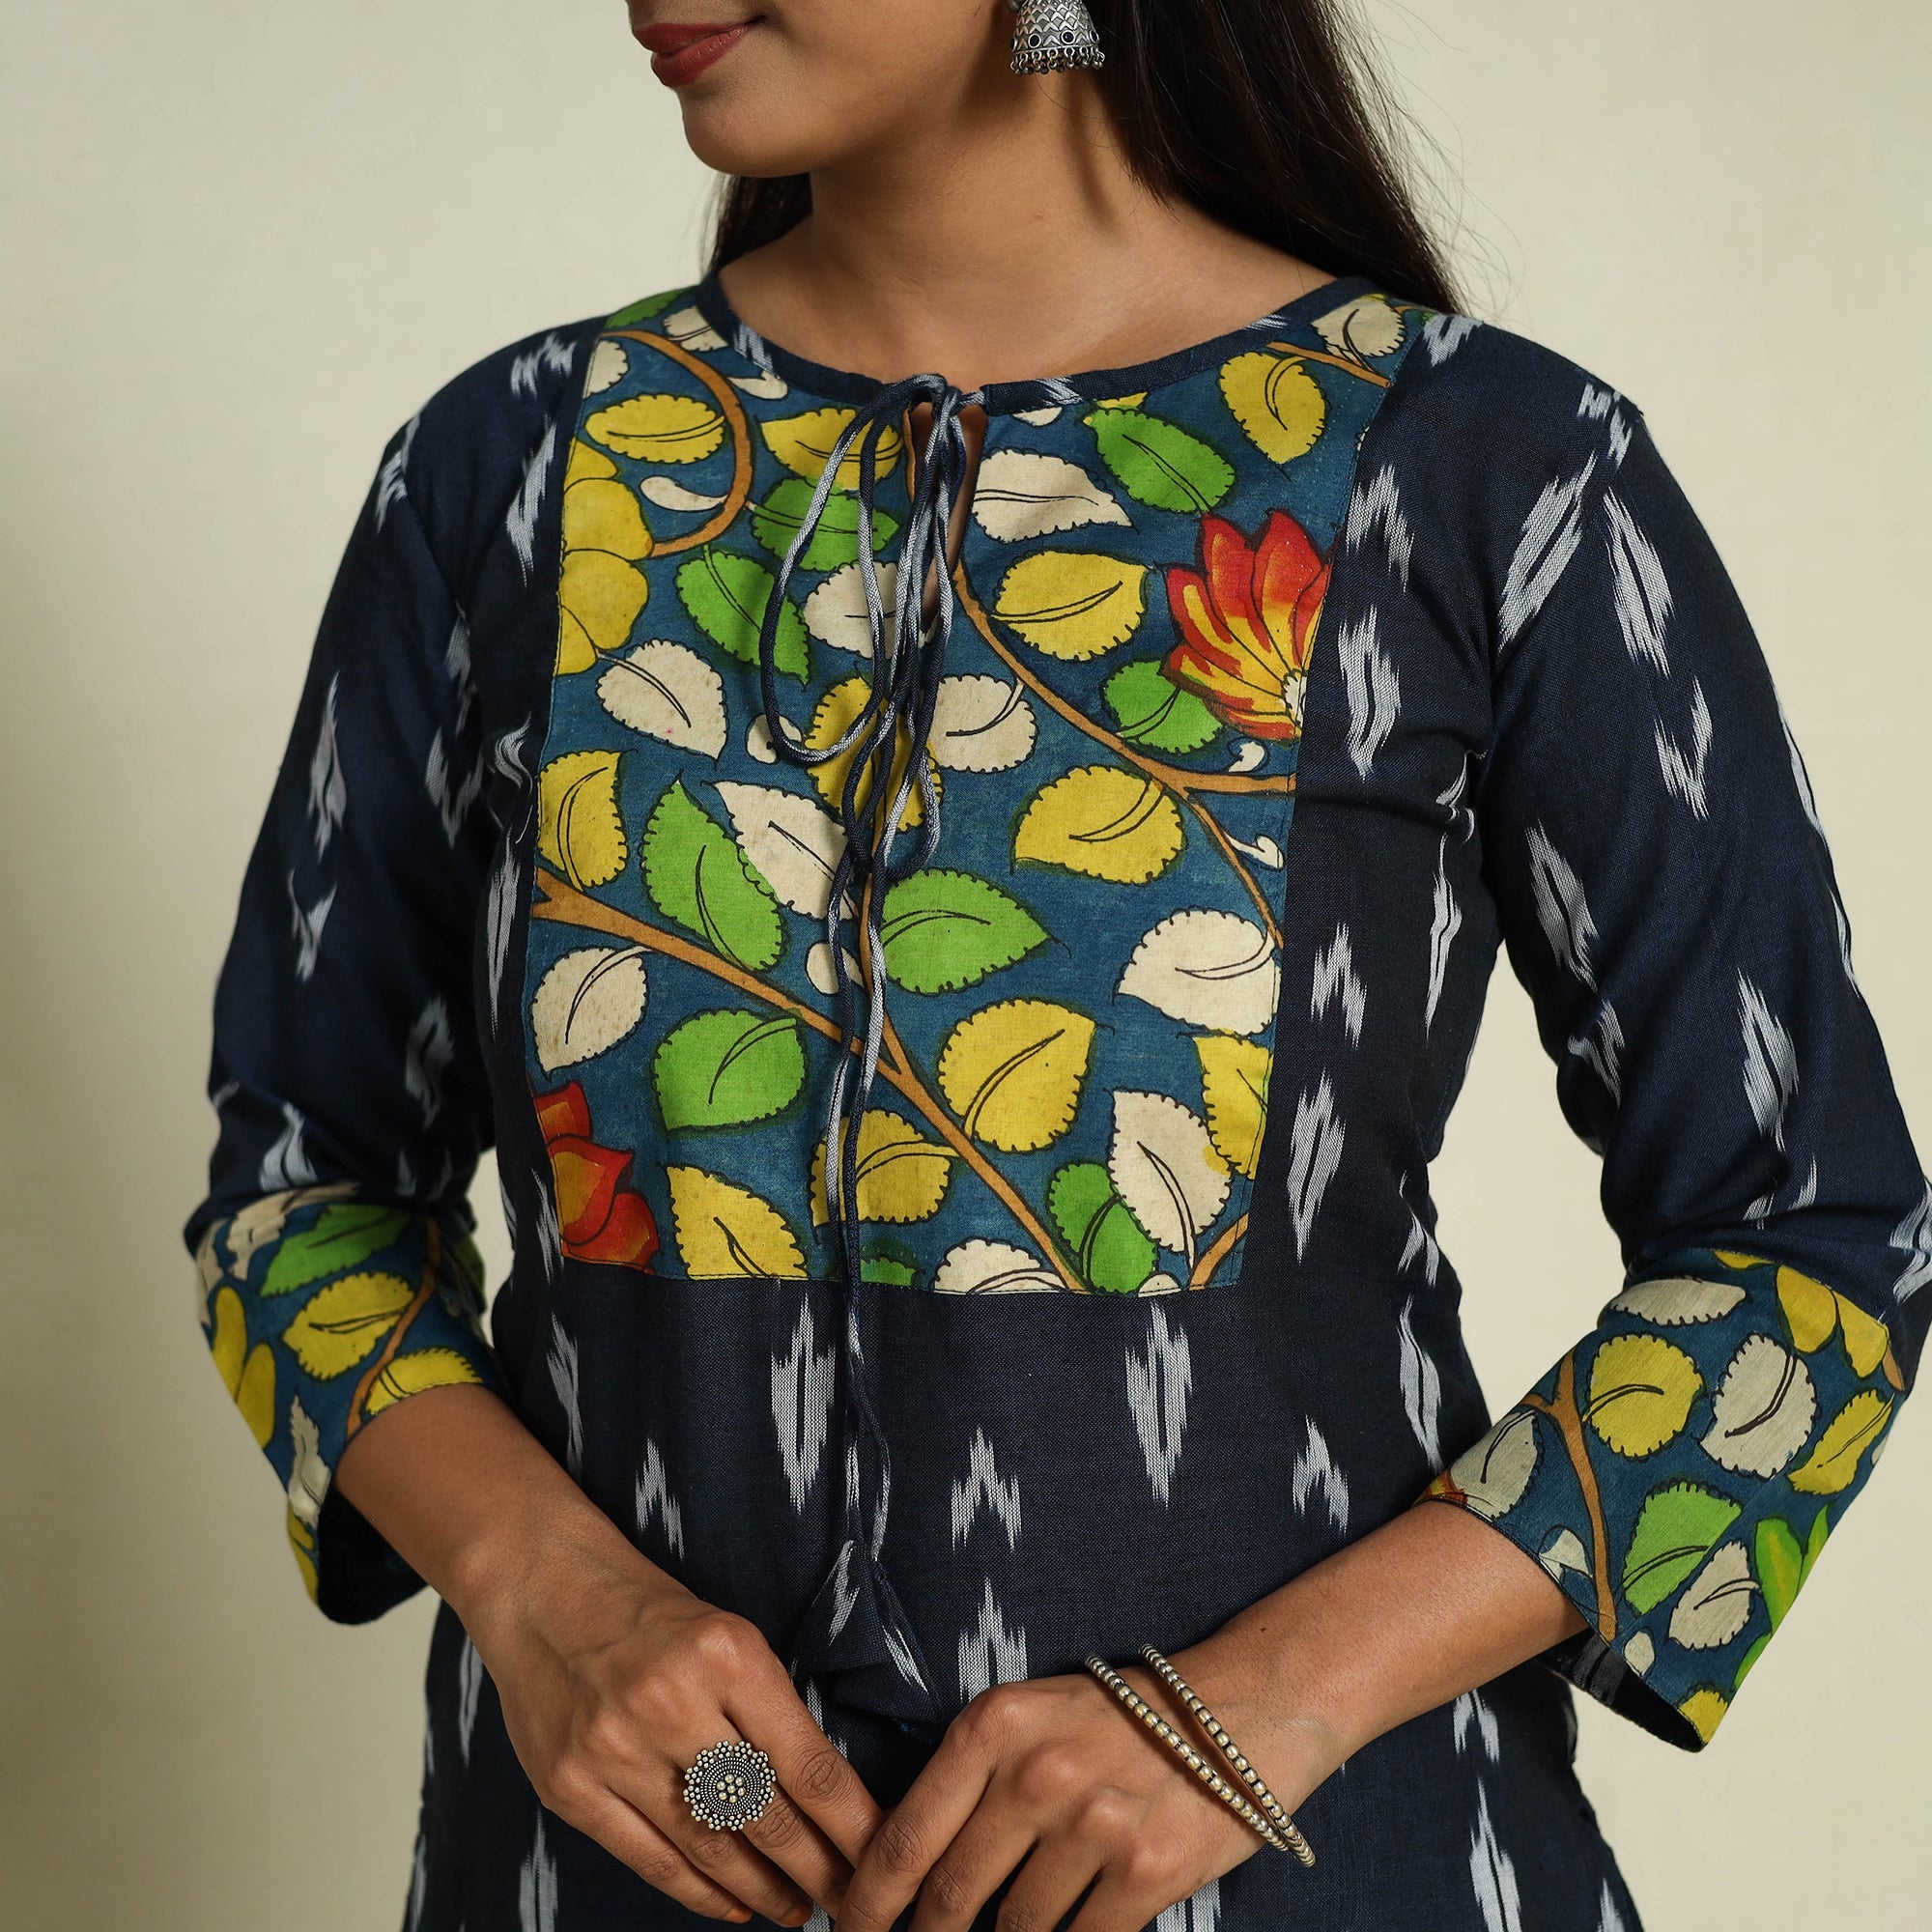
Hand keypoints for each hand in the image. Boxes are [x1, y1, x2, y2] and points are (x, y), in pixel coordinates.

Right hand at [334, 1385, 884, 1924]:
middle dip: (817, 1870)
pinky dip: (697, 1891)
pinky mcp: (571, 1785)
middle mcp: (671, 1703)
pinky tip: (732, 1907)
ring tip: (797, 1910)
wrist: (543, 1586)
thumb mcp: (726, 1634)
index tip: (884, 1857)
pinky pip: (648, 1857)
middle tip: (854, 1903)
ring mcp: (615, 1749)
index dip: (851, 1824)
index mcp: (726, 1655)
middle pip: (764, 1814)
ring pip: (709, 1845)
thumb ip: (766, 1708)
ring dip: (762, 1889)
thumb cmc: (650, 1611)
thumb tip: (825, 1794)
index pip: (806, 1762)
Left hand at [832, 1660, 1333, 1931]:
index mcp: (994, 1726)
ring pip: (1016, 1930)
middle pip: (951, 1896)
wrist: (1244, 1704)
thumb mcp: (1035, 1716)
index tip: (847, 1930)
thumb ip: (972, 1779)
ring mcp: (1094, 1823)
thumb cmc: (1124, 1717)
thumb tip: (907, 1866)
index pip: (906, 1836)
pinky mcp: (1147, 1870)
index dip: (867, 1901)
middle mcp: (1036, 1772)